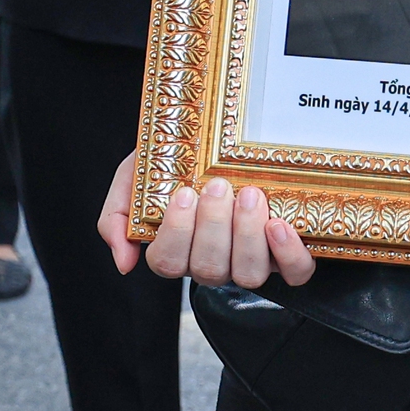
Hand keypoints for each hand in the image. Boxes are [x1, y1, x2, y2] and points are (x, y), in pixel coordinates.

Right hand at [98, 147, 315, 288]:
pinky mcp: (286, 256)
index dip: (177, 233)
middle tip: (216, 186)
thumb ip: (115, 218)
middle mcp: (213, 261)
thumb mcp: (134, 178)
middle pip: (209, 270)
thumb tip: (124, 263)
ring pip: (249, 274)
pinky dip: (288, 254)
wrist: (214, 136)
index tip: (184, 194)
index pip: (168, 262)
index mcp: (176, 248)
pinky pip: (294, 274)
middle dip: (214, 228)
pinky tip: (278, 224)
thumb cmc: (172, 160)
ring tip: (248, 195)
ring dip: (247, 235)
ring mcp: (250, 260)